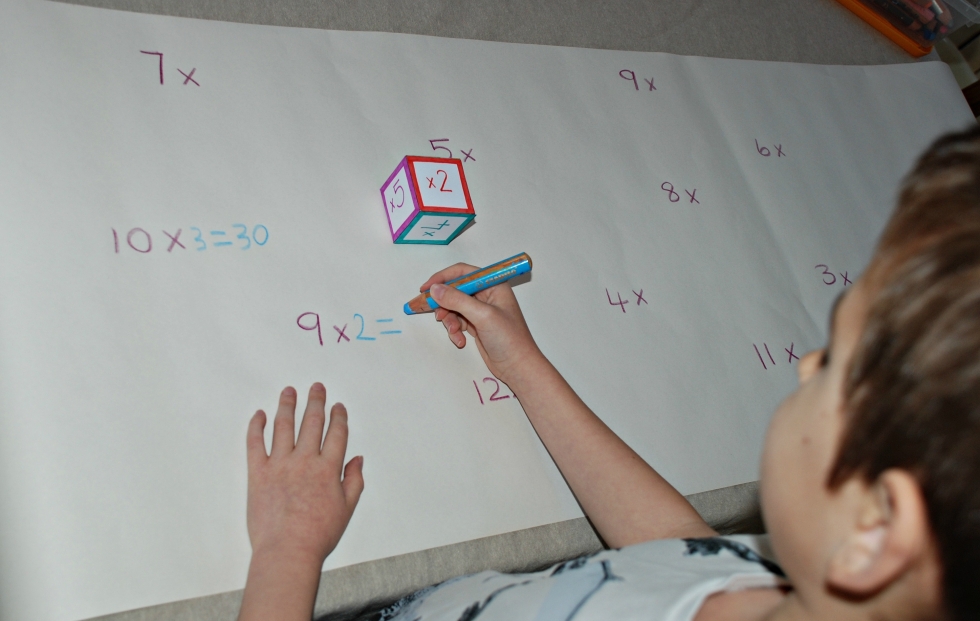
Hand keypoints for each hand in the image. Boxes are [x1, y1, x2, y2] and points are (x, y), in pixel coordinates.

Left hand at [245, 383, 363, 568]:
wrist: (287, 551)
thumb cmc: (318, 535)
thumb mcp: (346, 508)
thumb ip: (354, 480)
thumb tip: (358, 459)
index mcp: (329, 469)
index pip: (336, 434)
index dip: (339, 417)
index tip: (338, 406)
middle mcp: (305, 461)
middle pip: (312, 423)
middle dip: (316, 402)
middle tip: (316, 387)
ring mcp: (280, 465)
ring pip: (284, 426)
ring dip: (287, 406)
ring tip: (289, 391)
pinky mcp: (258, 473)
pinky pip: (255, 443)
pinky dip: (257, 427)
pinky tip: (260, 415)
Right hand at [421, 264, 543, 385]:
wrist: (517, 367)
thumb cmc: (508, 338)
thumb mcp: (482, 316)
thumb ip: (457, 300)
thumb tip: (434, 289)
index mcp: (493, 285)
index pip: (463, 272)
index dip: (443, 278)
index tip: (426, 288)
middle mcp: (486, 294)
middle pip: (455, 290)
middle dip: (444, 304)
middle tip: (435, 315)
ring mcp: (480, 310)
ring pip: (453, 307)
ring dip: (449, 320)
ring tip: (455, 332)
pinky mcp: (476, 324)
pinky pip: (457, 321)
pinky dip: (455, 331)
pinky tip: (460, 341)